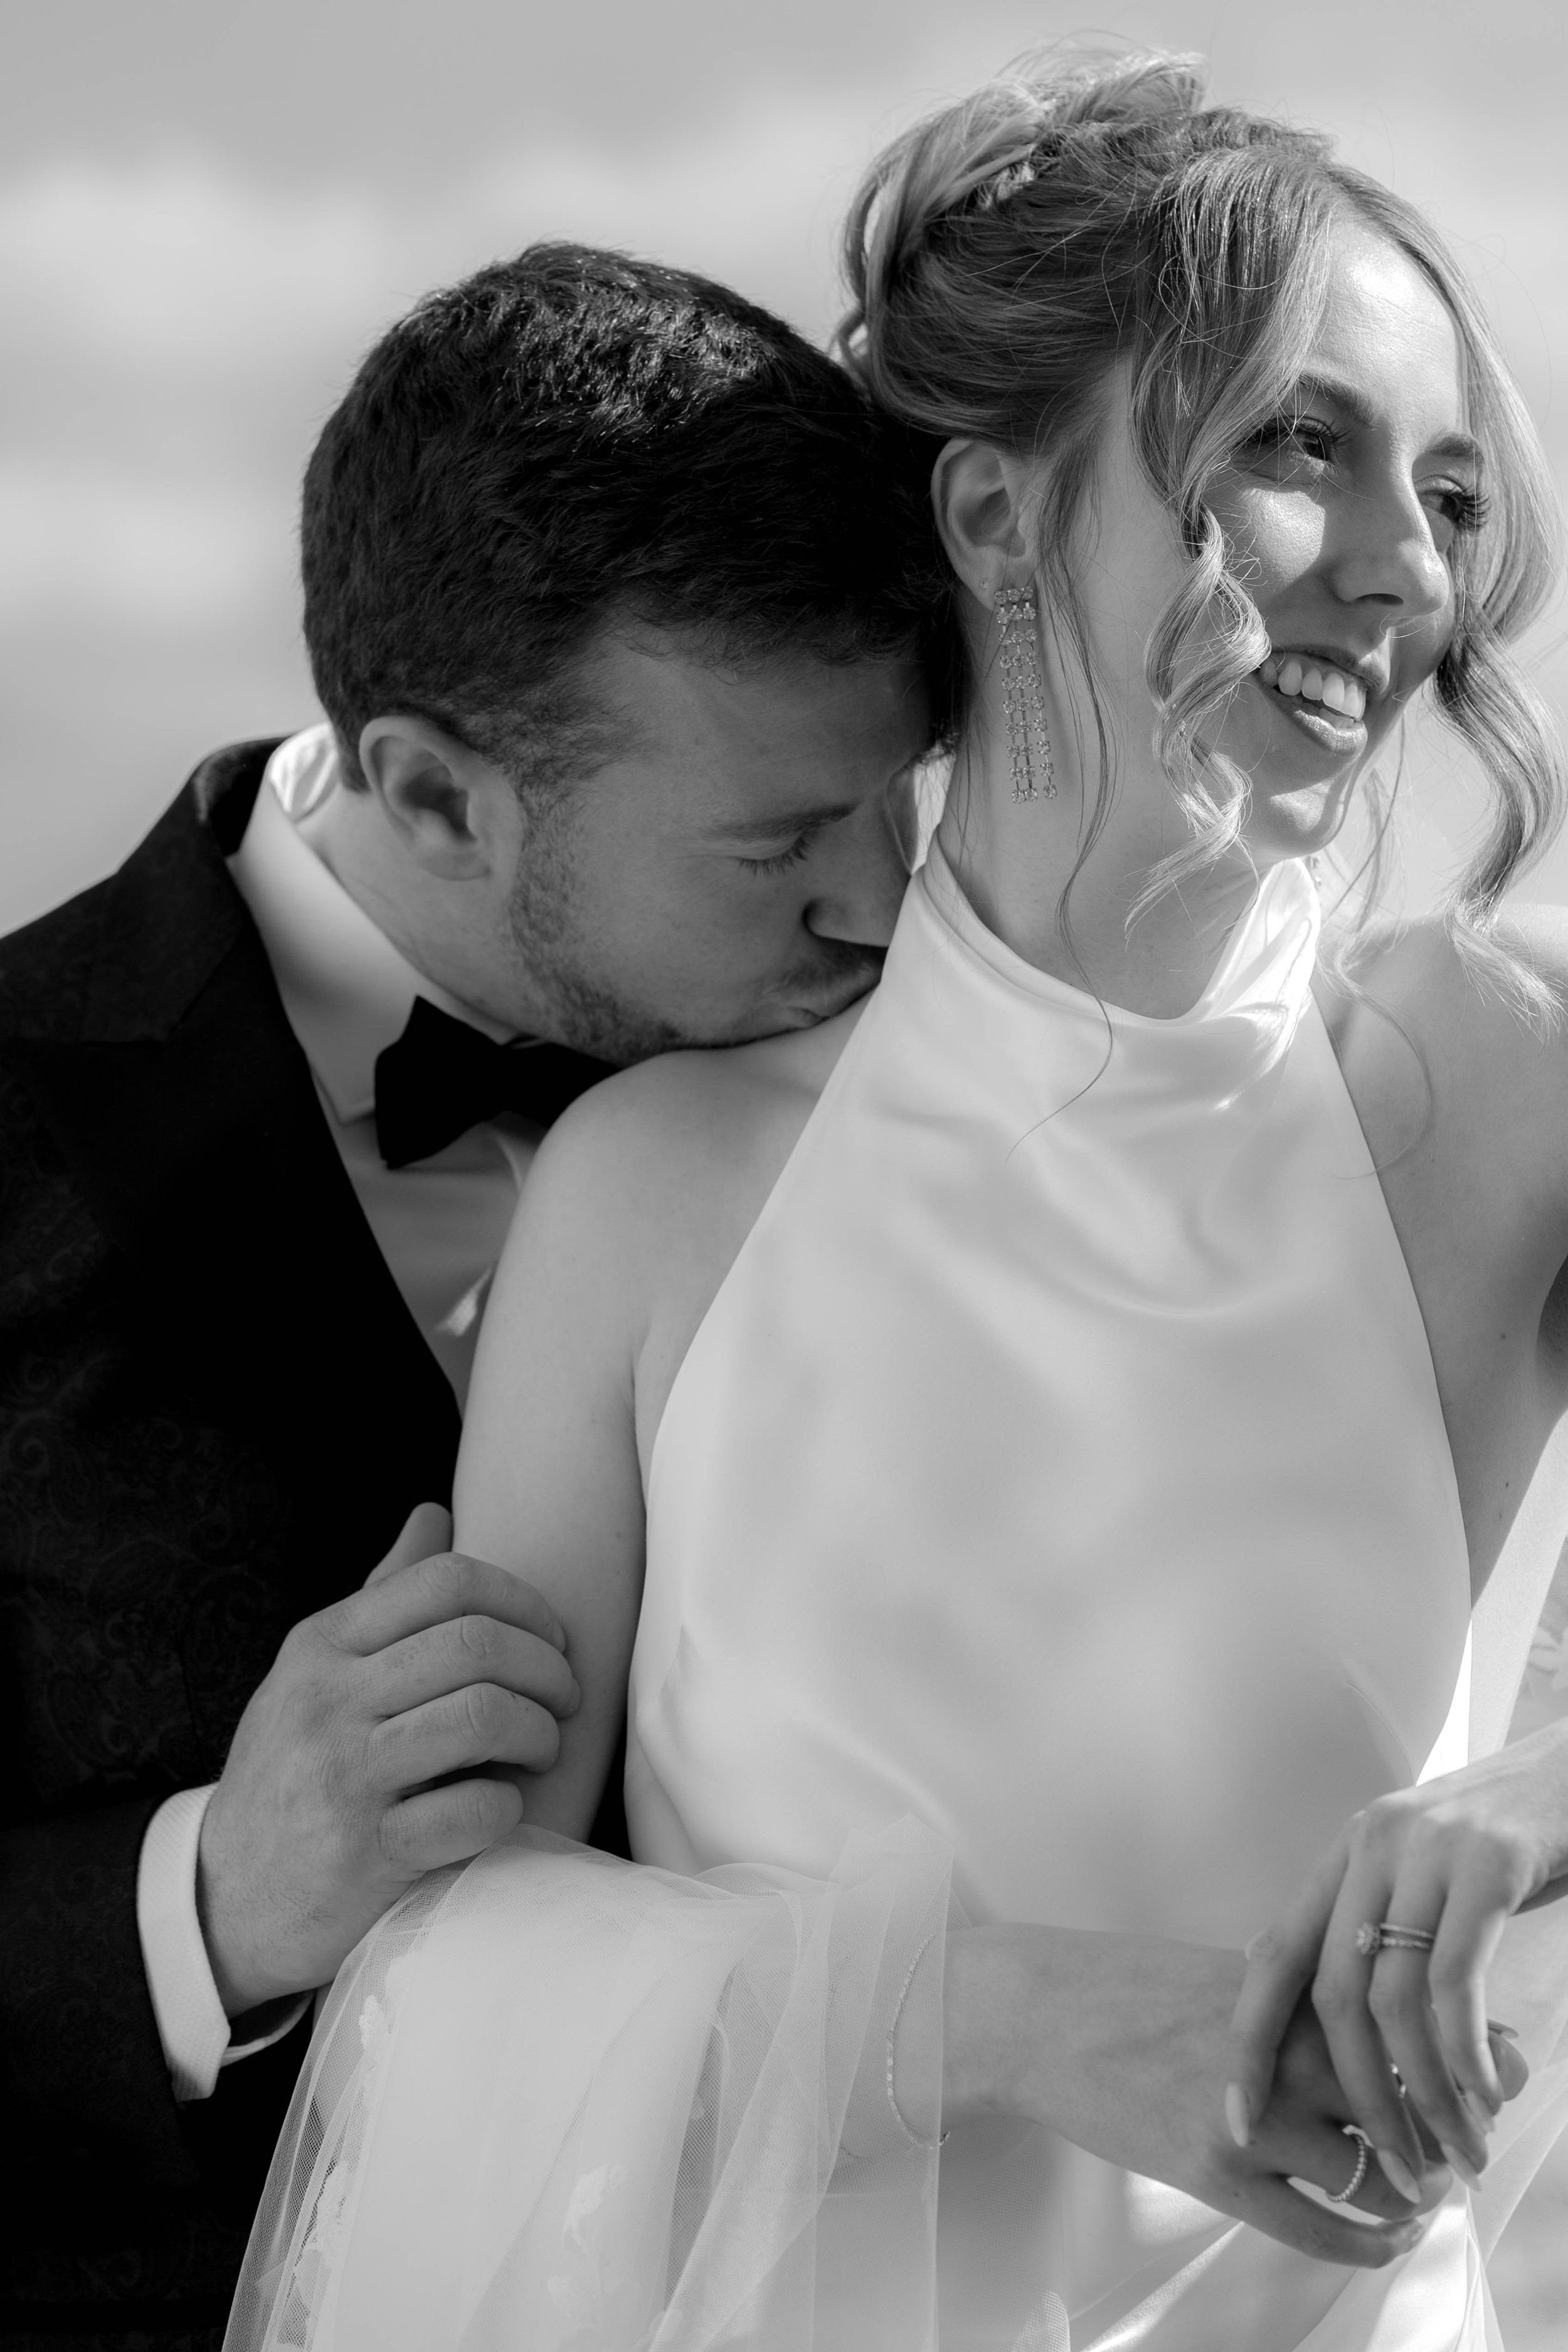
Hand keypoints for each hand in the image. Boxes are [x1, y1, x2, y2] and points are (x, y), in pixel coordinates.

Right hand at [198, 1503, 580, 2012]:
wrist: (226, 1894)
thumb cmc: (292, 1766)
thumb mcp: (314, 1671)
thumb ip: (380, 1596)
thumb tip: (436, 1514)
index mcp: (321, 1645)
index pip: (445, 1581)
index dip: (523, 1601)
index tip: (551, 1638)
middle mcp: (328, 1701)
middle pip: (476, 1644)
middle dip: (546, 1667)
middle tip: (565, 1697)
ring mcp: (344, 1777)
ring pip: (483, 1716)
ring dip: (539, 1731)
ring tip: (543, 1746)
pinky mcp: (367, 1854)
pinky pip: (472, 1810)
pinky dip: (508, 1805)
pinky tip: (504, 1805)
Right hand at [942, 1925, 1445, 2267]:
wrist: (1039, 2016)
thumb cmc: (1127, 1990)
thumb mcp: (1225, 1977)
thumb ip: (1296, 2002)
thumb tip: (1366, 2023)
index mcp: (1290, 1988)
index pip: (1408, 2023)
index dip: (1461, 2054)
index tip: (1491, 2069)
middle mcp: (1287, 2047)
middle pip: (1413, 2098)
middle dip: (1453, 2128)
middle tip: (1461, 2140)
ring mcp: (1255, 2113)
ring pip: (1383, 2171)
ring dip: (1417, 2188)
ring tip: (1422, 2188)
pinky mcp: (1220, 2169)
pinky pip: (1324, 2228)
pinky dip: (1372, 2241)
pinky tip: (1384, 2236)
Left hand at [1228, 1726, 1567, 2194]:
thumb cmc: (1511, 1838)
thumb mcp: (1424, 1871)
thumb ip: (1367, 1919)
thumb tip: (1288, 1981)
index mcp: (1348, 1854)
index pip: (1275, 1956)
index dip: (1247, 2042)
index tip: (1237, 2118)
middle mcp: (1373, 1846)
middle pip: (1333, 1994)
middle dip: (1356, 2096)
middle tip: (1392, 2174)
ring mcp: (1428, 1851)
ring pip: (1394, 2000)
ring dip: (1424, 2095)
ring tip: (1459, 2156)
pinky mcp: (1490, 1864)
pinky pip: (1455, 1981)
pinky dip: (1464, 2055)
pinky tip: (1485, 2100)